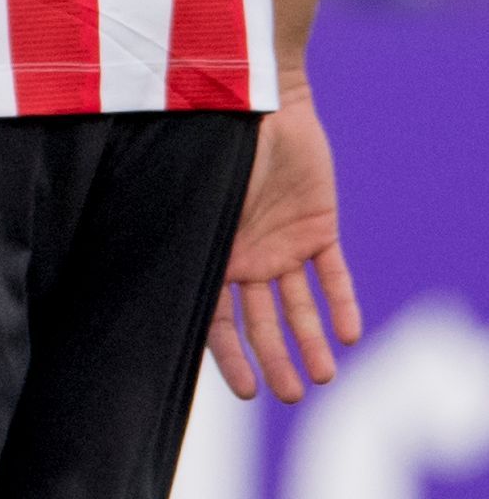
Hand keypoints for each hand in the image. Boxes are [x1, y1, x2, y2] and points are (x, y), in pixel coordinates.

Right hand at [208, 80, 363, 401]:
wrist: (252, 103)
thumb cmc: (207, 149)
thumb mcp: (187, 203)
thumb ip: (179, 244)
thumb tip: (150, 293)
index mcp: (209, 256)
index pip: (217, 320)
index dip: (231, 358)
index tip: (245, 392)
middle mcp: (246, 257)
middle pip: (262, 321)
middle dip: (276, 360)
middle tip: (293, 395)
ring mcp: (283, 243)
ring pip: (299, 305)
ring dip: (310, 342)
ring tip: (323, 377)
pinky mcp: (318, 226)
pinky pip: (333, 273)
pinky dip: (341, 303)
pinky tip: (348, 334)